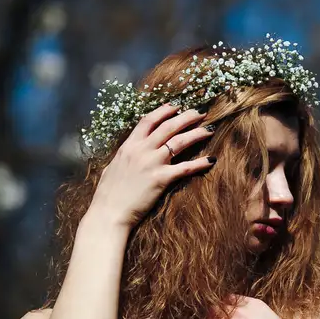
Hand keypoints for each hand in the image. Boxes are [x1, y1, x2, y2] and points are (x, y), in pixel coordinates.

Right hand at [87, 103, 215, 228]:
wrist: (109, 212)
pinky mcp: (161, 179)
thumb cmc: (108, 193)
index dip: (163, 111)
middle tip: (201, 112)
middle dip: (186, 116)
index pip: (148, 121)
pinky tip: (211, 159)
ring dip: (197, 133)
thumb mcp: (114, 167)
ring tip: (210, 128)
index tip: (176, 106)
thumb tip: (131, 150)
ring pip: (179, 142)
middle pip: (168, 126)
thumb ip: (126, 155)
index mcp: (128, 146)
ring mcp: (152, 163)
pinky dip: (200, 163)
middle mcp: (141, 150)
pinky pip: (185, 167)